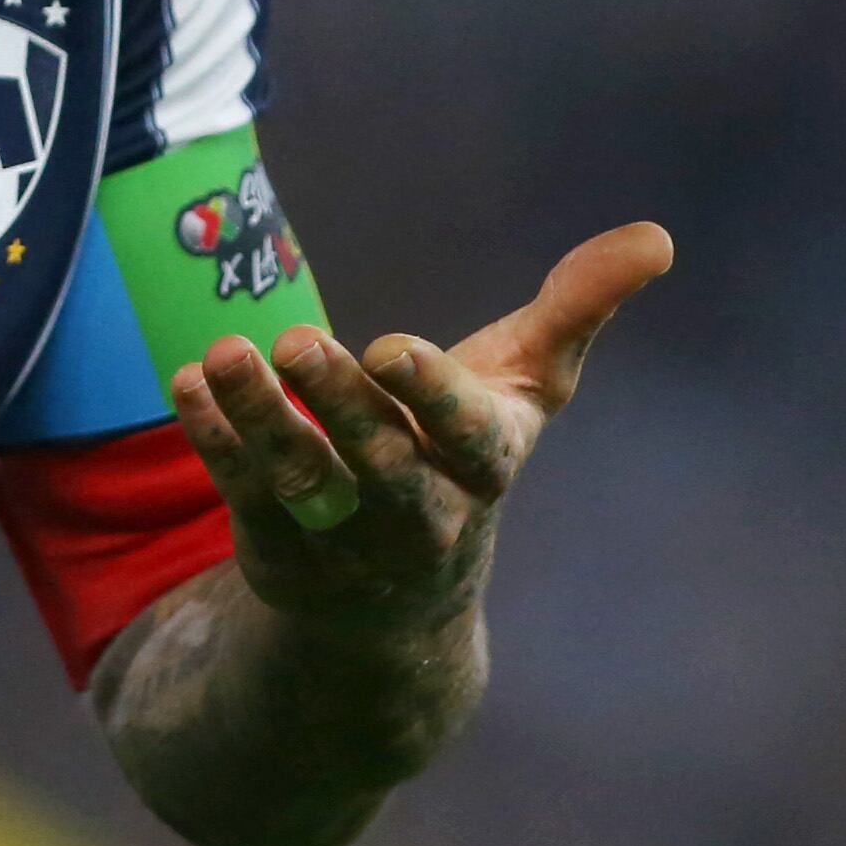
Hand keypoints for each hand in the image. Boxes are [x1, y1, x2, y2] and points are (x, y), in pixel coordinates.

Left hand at [170, 222, 673, 629]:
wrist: (400, 608)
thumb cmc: (467, 457)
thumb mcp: (527, 388)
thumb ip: (579, 310)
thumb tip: (658, 237)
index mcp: (484, 467)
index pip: (466, 436)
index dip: (432, 395)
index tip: (392, 348)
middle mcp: (421, 515)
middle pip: (378, 464)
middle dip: (336, 404)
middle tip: (294, 339)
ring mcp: (346, 542)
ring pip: (300, 484)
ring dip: (260, 420)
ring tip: (223, 354)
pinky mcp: (281, 553)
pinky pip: (241, 494)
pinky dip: (213, 438)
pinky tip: (187, 381)